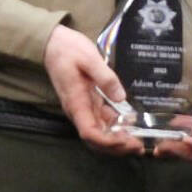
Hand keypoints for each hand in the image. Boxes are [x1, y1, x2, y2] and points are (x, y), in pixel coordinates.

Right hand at [43, 24, 143, 154]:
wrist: (52, 44)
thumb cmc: (68, 50)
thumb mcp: (89, 58)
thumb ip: (105, 77)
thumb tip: (121, 97)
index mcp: (76, 102)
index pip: (89, 133)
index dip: (107, 142)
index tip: (126, 141)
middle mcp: (78, 110)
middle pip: (95, 140)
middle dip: (116, 147)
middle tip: (139, 146)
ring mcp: (83, 108)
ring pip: (99, 133)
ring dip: (117, 141)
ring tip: (137, 141)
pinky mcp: (88, 103)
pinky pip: (101, 122)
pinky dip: (115, 128)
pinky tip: (131, 127)